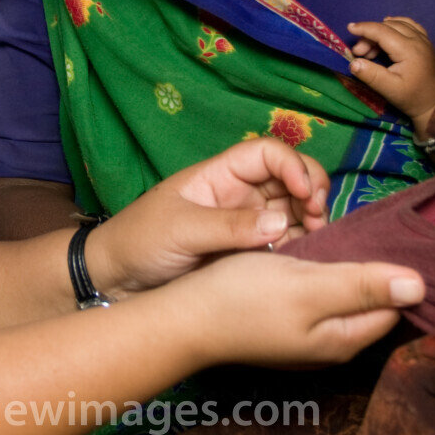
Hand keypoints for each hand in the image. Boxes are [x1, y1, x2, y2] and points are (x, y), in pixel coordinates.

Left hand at [87, 137, 329, 294]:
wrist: (117, 280)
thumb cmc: (139, 241)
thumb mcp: (180, 230)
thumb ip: (229, 226)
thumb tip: (281, 223)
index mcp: (221, 175)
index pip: (268, 154)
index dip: (293, 166)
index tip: (305, 193)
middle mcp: (240, 196)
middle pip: (291, 180)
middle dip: (311, 194)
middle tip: (318, 221)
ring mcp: (248, 226)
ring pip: (294, 214)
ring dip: (312, 224)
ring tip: (316, 245)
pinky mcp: (251, 255)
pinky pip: (286, 246)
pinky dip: (302, 250)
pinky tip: (307, 262)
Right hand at [167, 253, 424, 367]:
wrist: (182, 317)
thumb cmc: (243, 298)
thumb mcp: (308, 285)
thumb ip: (363, 286)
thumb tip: (422, 286)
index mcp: (344, 339)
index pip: (395, 307)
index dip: (398, 271)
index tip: (392, 235)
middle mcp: (330, 343)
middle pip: (371, 303)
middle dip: (375, 268)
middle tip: (368, 226)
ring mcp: (305, 336)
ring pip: (343, 297)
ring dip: (346, 266)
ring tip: (342, 231)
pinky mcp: (284, 323)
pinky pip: (319, 295)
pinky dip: (322, 272)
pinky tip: (312, 251)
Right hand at [346, 17, 434, 136]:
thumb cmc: (412, 98)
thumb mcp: (389, 90)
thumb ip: (371, 75)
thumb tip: (353, 62)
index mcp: (409, 50)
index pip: (382, 31)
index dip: (365, 28)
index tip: (349, 28)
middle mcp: (418, 39)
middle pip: (389, 26)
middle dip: (370, 34)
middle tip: (359, 53)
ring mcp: (424, 39)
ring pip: (399, 24)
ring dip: (381, 31)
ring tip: (371, 49)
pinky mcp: (426, 42)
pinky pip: (409, 25)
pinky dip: (395, 26)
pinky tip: (388, 34)